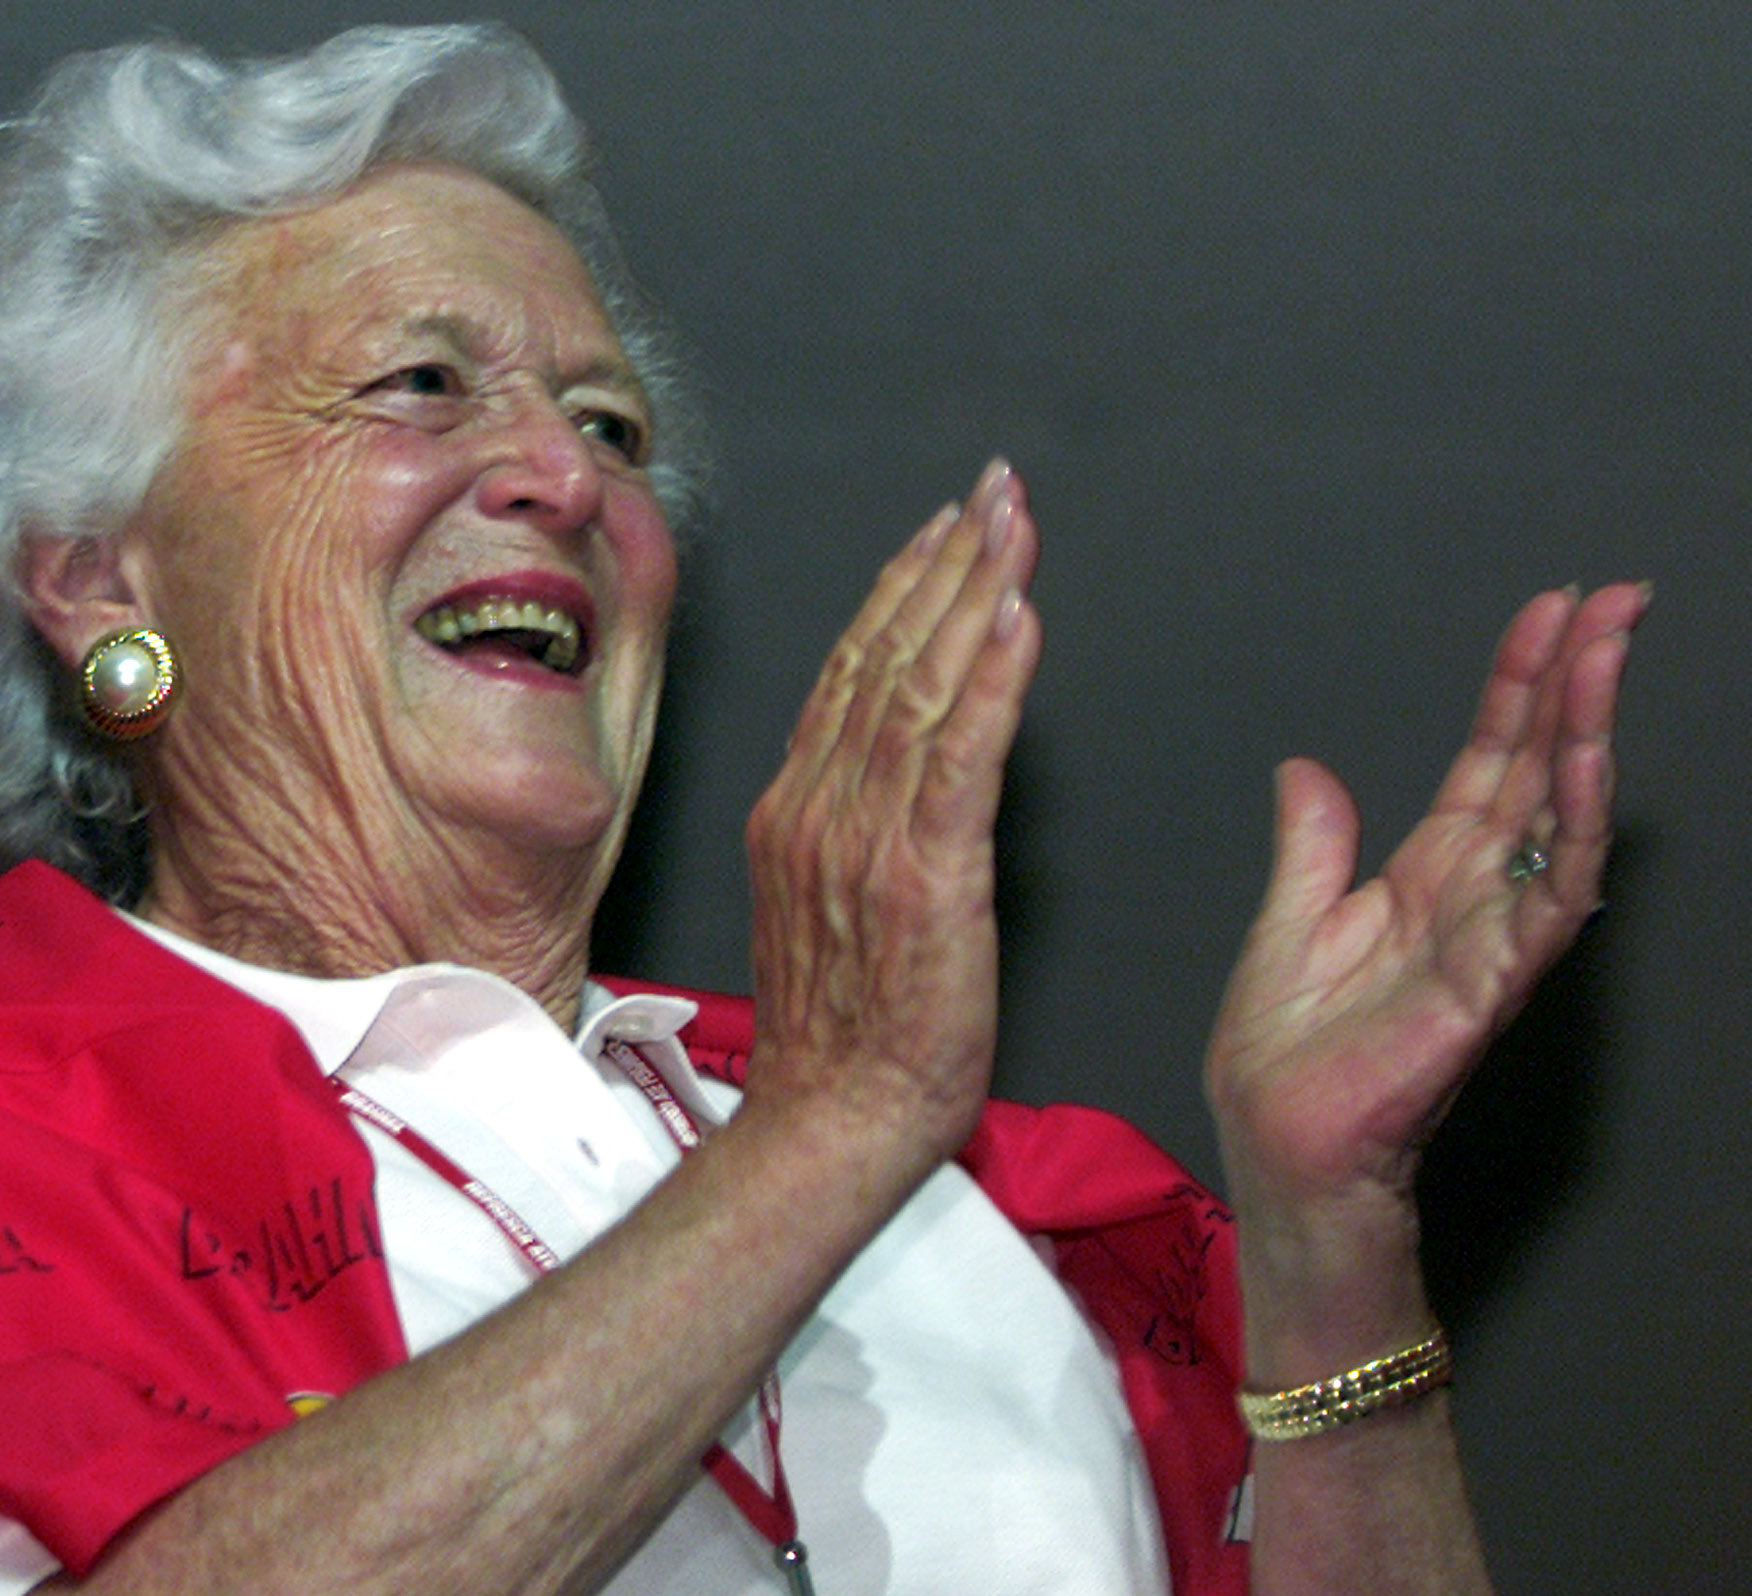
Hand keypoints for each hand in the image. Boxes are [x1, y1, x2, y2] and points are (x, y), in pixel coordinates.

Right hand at [741, 460, 1041, 1177]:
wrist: (830, 1122)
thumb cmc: (840, 1038)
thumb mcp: (822, 908)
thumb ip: (848, 826)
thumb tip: (887, 767)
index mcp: (798, 811)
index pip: (850, 672)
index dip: (900, 590)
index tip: (939, 530)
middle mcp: (822, 808)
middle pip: (886, 656)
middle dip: (944, 561)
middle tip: (991, 491)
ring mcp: (866, 838)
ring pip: (921, 687)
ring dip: (972, 593)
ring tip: (1011, 525)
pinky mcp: (923, 877)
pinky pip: (959, 757)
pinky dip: (990, 679)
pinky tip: (1016, 619)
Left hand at [1205, 583, 1645, 1356]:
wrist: (1279, 1142)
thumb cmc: (1286, 1054)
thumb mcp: (1287, 922)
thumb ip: (1312, 847)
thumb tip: (1307, 769)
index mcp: (1425, 876)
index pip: (1489, 761)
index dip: (1519, 687)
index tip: (1549, 613)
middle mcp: (1473, 896)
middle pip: (1539, 770)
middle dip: (1577, 683)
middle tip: (1616, 601)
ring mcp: (1492, 935)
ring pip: (1560, 816)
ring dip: (1586, 731)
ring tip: (1607, 650)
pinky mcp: (1492, 980)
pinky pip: (1550, 893)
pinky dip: (1575, 825)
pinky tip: (1589, 760)